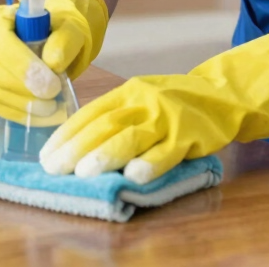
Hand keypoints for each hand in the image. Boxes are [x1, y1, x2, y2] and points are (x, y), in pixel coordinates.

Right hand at [0, 0, 107, 123]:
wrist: (51, 40)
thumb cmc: (57, 31)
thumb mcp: (69, 29)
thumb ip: (63, 40)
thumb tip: (52, 63)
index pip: (3, 45)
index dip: (25, 68)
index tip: (52, 86)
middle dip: (27, 92)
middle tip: (54, 100)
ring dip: (24, 107)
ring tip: (51, 110)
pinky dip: (18, 115)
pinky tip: (40, 118)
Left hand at [39, 27, 268, 182]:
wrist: (222, 94)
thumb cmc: (172, 103)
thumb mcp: (142, 100)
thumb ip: (116, 117)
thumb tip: (75, 147)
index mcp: (129, 92)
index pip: (91, 111)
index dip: (68, 133)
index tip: (46, 155)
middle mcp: (145, 101)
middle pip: (106, 124)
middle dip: (77, 147)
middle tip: (54, 168)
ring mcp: (168, 117)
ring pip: (133, 136)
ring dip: (106, 155)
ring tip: (84, 172)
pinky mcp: (190, 135)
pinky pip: (168, 151)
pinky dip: (150, 164)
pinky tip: (134, 177)